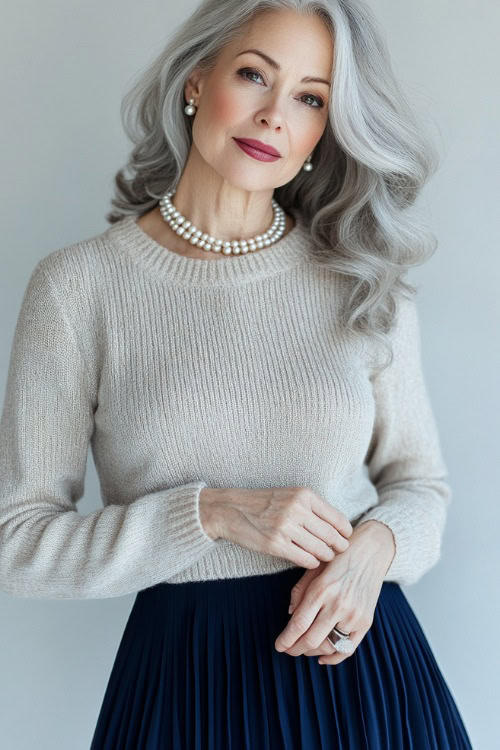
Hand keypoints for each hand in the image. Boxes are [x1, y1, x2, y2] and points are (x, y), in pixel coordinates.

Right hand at [199, 486, 352, 568]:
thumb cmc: (263, 503)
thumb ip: (312, 507)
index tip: (347, 537)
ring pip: (319, 549)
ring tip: (326, 556)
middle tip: (341, 551)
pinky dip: (312, 562)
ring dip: (326, 556)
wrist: (231, 509)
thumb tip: (338, 527)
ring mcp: (285, 528)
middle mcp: (296, 509)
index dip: (345, 531)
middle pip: (330, 535)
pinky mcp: (275, 545)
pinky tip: (311, 560)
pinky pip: (304, 559)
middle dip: (339, 546)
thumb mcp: (290, 495)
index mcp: (303, 495)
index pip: (336, 517)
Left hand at [274, 520, 395, 664]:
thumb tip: (291, 615)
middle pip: (311, 639)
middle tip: (288, 649)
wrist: (371, 551)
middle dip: (295, 649)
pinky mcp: (366, 622)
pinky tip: (322, 657)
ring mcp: (354, 615)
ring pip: (329, 646)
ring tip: (303, 648)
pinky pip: (348, 649)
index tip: (279, 645)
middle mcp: (338, 604)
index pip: (299, 624)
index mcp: (322, 589)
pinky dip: (334, 658)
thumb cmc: (338, 557)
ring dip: (312, 652)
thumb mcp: (314, 567)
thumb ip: (300, 591)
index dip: (286, 639)